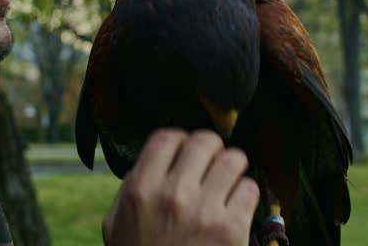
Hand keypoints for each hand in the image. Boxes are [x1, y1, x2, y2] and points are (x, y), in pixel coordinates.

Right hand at [102, 128, 259, 245]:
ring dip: (232, 169)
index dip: (180, 140)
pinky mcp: (232, 231)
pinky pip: (250, 189)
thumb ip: (130, 189)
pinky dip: (246, 195)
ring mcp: (205, 212)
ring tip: (227, 183)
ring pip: (234, 160)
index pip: (167, 137)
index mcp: (141, 190)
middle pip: (205, 141)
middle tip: (211, 164)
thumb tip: (154, 162)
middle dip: (211, 149)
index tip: (185, 152)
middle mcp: (173, 194)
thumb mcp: (116, 226)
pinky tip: (236, 207)